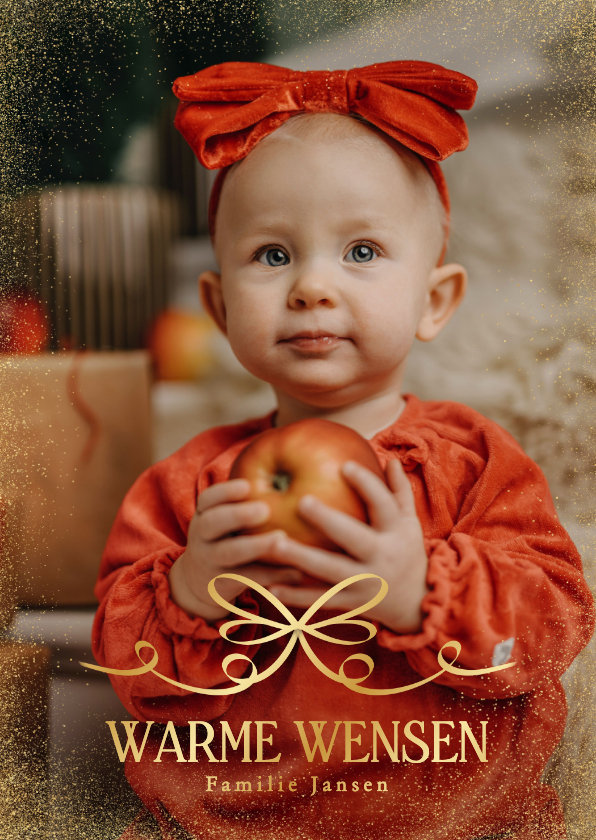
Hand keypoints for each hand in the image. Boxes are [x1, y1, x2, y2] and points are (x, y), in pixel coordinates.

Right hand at [168, 479, 301, 620]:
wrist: (198, 583)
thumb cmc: (225, 538)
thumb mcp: (224, 520)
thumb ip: (247, 502)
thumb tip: (298, 477)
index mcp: (204, 515)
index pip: (208, 499)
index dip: (226, 492)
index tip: (247, 485)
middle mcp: (202, 537)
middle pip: (212, 523)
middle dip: (237, 515)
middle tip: (264, 509)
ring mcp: (210, 561)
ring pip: (229, 552)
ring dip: (255, 546)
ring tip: (281, 539)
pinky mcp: (223, 584)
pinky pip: (247, 579)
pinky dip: (272, 575)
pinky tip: (296, 572)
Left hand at [266, 459, 429, 633]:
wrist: (417, 602)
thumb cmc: (406, 551)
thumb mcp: (409, 521)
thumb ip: (400, 491)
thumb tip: (392, 460)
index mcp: (396, 532)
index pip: (383, 504)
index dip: (366, 484)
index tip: (343, 466)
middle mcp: (382, 557)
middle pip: (354, 537)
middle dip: (328, 521)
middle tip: (301, 501)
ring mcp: (366, 582)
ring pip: (332, 571)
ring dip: (303, 558)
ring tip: (274, 544)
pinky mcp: (352, 603)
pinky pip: (322, 600)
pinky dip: (297, 597)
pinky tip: (272, 587)